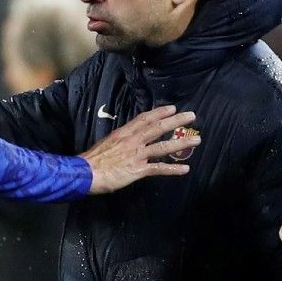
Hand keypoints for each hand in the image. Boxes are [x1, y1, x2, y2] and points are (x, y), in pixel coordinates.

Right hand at [80, 105, 197, 193]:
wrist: (85, 172)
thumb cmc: (92, 159)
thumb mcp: (106, 142)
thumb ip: (119, 140)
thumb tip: (126, 139)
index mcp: (124, 133)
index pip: (144, 118)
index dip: (159, 112)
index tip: (172, 108)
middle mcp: (133, 141)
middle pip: (158, 128)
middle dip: (176, 121)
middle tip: (191, 116)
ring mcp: (137, 155)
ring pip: (163, 146)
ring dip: (181, 143)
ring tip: (196, 140)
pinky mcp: (138, 170)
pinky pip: (159, 168)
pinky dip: (173, 169)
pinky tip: (185, 169)